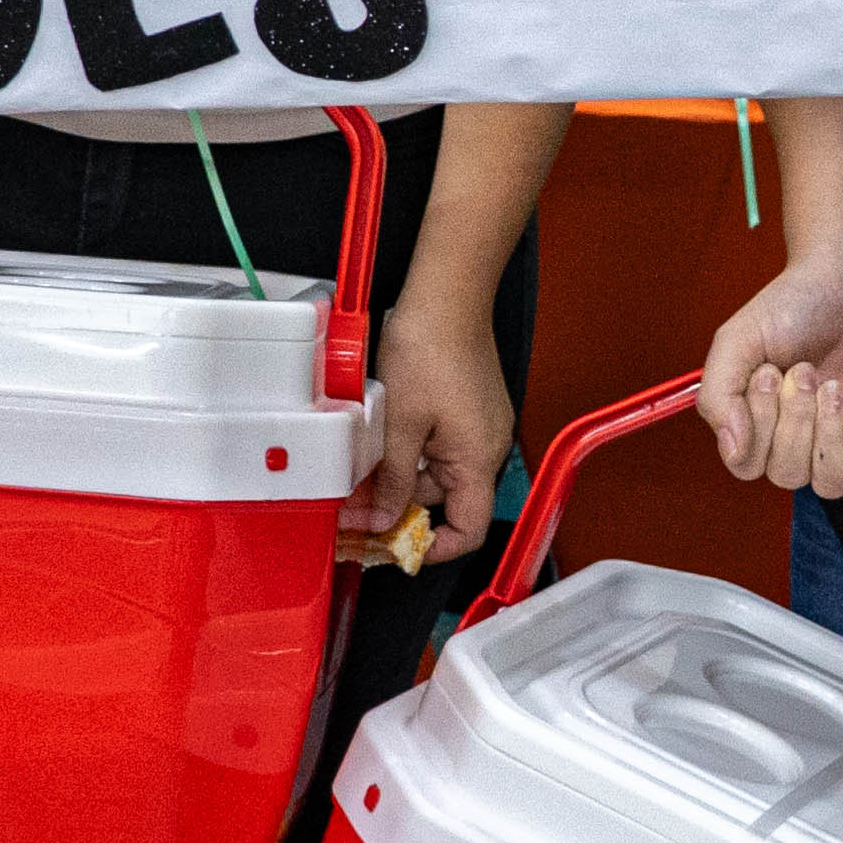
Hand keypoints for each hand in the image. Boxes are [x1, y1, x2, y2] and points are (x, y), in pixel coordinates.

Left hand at [354, 291, 517, 568]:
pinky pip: (442, 444)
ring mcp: (480, 425)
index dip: (436, 547)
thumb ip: (391, 478)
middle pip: (446, 499)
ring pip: (438, 470)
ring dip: (401, 474)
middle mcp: (487, 447)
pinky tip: (381, 438)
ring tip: (360, 467)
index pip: (469, 529)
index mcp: (478, 459)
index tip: (395, 548)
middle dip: (401, 505)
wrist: (448, 295)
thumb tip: (382, 521)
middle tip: (354, 506)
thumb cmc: (429, 351)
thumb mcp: (399, 422)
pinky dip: (412, 450)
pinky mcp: (470, 406)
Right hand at [698, 248, 842, 504]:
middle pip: (786, 474)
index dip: (756, 430)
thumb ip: (718, 394)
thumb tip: (732, 448)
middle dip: (793, 420)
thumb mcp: (737, 341)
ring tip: (834, 386)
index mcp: (756, 423)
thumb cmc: (791, 308)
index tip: (767, 373)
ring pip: (827, 483)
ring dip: (828, 435)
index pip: (746, 464)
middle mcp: (796, 440)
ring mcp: (839, 441)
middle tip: (804, 369)